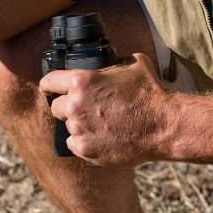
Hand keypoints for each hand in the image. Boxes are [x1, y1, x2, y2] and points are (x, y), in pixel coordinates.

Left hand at [40, 53, 177, 166]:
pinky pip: (74, 144)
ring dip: (79, 125)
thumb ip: (113, 63)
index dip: (49, 85)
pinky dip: (84, 142)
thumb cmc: (150, 94)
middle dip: (67, 107)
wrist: (163, 125)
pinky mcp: (85, 149)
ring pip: (67, 127)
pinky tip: (100, 137)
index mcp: (81, 82)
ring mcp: (79, 129)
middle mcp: (75, 106)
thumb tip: (111, 63)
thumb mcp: (133, 64)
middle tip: (84, 109)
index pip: (49, 82)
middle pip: (56, 107)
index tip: (49, 89)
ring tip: (99, 124)